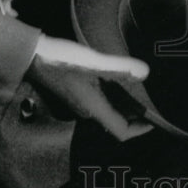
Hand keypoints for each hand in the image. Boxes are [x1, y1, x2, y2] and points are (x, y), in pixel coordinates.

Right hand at [28, 34, 152, 140]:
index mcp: (94, 108)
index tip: (155, 120)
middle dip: (136, 116)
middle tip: (153, 101)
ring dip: (126, 105)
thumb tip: (145, 73)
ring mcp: (82, 101)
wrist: (31, 55)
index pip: (121, 132)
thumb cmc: (59, 60)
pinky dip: (115, 95)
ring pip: (110, 110)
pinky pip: (102, 100)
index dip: (140, 130)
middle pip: (117, 122)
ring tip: (141, 89)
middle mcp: (88, 110)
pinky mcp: (77, 91)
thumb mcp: (92, 62)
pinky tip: (120, 78)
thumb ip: (119, 68)